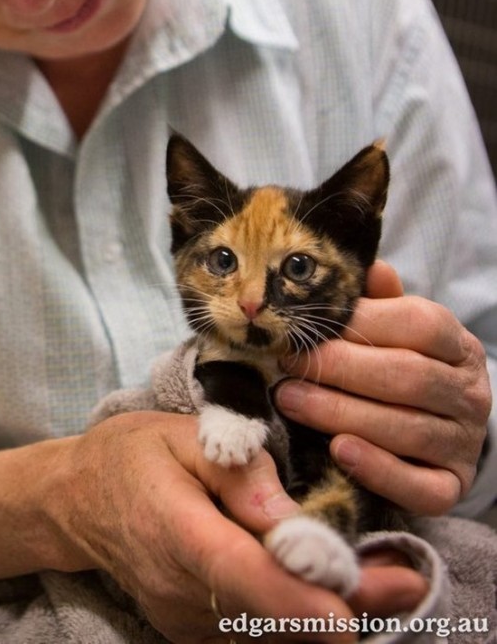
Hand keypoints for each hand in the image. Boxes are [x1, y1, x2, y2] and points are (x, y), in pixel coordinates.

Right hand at [52, 410, 426, 642]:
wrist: (75, 501)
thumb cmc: (132, 456)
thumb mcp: (182, 437)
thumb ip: (240, 473)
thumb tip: (295, 521)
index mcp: (176, 530)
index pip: (243, 577)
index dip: (301, 599)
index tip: (358, 610)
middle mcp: (181, 591)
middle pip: (271, 617)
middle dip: (344, 605)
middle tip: (403, 582)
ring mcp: (186, 620)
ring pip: (268, 632)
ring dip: (324, 612)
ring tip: (377, 579)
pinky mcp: (194, 632)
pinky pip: (255, 633)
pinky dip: (294, 614)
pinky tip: (323, 585)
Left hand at [275, 260, 490, 514]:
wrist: (432, 430)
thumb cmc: (395, 364)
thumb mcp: (390, 327)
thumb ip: (376, 300)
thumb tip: (366, 266)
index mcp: (455, 343)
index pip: (418, 324)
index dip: (360, 323)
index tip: (307, 324)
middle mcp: (468, 392)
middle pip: (407, 377)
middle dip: (339, 369)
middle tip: (287, 364)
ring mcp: (463, 443)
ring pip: (407, 430)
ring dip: (341, 414)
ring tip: (289, 400)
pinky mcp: (451, 488)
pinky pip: (421, 488)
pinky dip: (379, 470)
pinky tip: (339, 451)